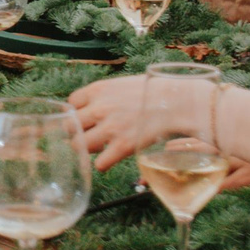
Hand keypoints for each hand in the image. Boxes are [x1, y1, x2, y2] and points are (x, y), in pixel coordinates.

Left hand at [67, 73, 201, 170]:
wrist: (179, 101)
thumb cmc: (154, 91)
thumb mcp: (123, 85)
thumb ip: (105, 96)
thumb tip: (93, 107)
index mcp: (98, 90)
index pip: (71, 104)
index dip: (77, 114)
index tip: (85, 119)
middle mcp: (99, 108)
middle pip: (70, 126)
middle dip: (77, 133)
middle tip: (89, 137)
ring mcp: (110, 128)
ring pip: (79, 146)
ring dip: (88, 150)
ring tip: (100, 149)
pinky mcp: (122, 146)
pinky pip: (99, 163)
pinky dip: (103, 164)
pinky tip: (111, 160)